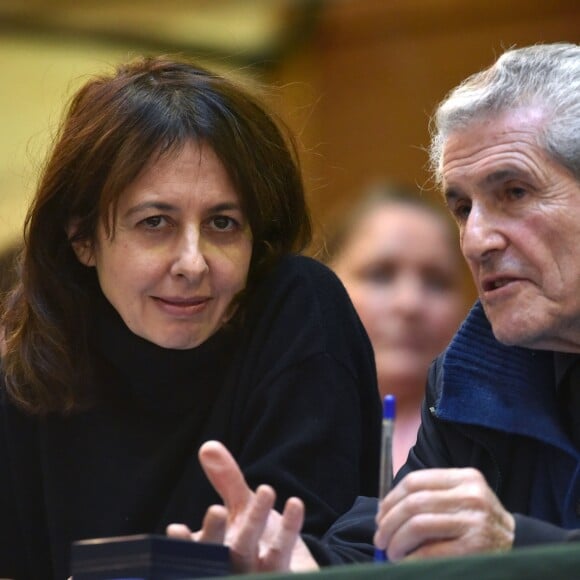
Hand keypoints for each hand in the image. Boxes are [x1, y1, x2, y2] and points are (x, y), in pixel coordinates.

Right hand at [166, 440, 318, 572]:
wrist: (292, 570)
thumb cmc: (257, 537)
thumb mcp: (241, 506)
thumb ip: (225, 479)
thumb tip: (208, 446)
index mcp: (212, 554)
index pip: (192, 551)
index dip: (182, 544)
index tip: (175, 528)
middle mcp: (228, 569)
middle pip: (217, 555)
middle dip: (214, 533)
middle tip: (216, 510)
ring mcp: (253, 575)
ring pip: (248, 550)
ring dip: (255, 520)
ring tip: (266, 490)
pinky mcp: (282, 575)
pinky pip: (283, 552)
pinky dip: (289, 527)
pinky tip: (295, 504)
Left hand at [374, 467, 514, 560]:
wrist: (519, 548)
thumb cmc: (480, 524)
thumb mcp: (463, 499)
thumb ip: (432, 496)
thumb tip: (386, 509)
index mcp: (465, 478)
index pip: (416, 480)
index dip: (391, 498)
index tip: (381, 514)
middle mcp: (471, 495)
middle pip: (413, 502)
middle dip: (389, 521)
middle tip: (380, 537)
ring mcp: (474, 522)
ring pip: (418, 524)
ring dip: (397, 540)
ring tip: (391, 551)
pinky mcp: (475, 548)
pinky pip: (430, 551)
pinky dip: (411, 558)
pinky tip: (406, 562)